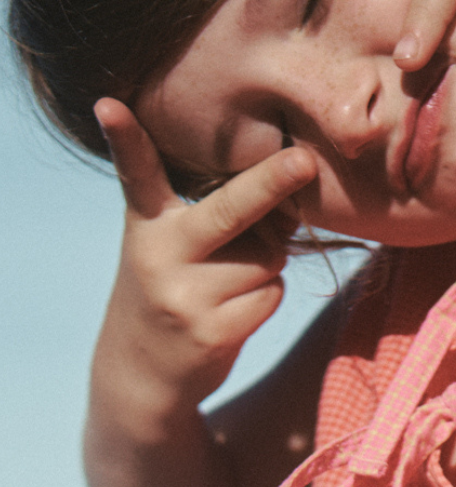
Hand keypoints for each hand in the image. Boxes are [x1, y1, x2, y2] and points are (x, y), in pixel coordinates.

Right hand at [93, 98, 318, 415]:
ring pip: (267, 258)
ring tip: (228, 281)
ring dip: (266, 264)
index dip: (124, 139)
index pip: (136, 174)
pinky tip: (234, 308)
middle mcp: (161, 256)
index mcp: (147, 223)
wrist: (142, 370)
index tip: (109, 105)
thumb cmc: (171, 289)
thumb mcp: (167, 244)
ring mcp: (187, 298)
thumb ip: (214, 216)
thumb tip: (287, 199)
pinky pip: (271, 294)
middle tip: (304, 161)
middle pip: (229, 212)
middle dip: (270, 184)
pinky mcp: (214, 333)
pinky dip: (266, 295)